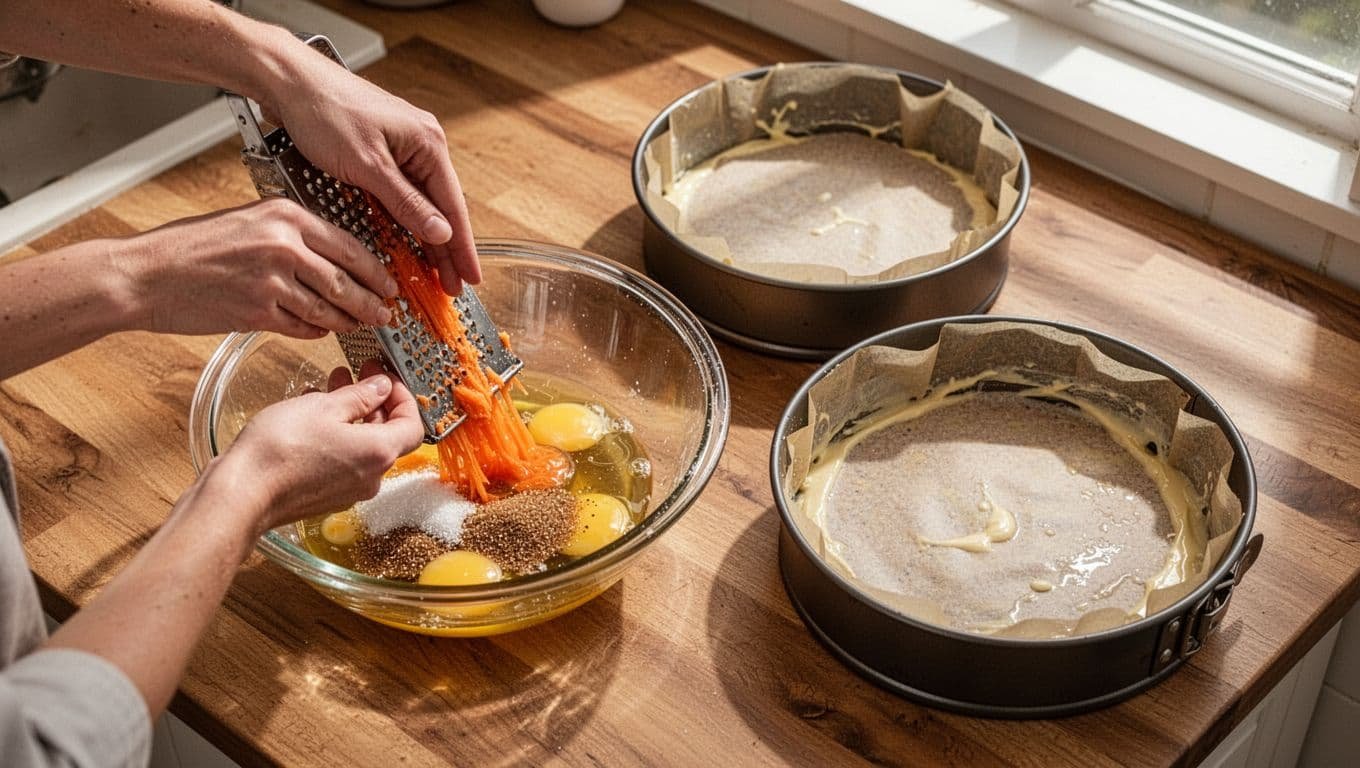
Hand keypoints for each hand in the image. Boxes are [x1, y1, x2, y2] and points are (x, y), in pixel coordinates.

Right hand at [127, 198, 397, 337]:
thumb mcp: (247, 221)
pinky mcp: (258, 312)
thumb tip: (331, 254)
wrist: (146, 274)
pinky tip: (321, 330)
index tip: (390, 282)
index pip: (350, 245)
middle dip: (372, 301)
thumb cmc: (190, 247)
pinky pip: (303, 326)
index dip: (376, 270)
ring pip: (329, 308)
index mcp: (286, 216)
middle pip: (347, 281)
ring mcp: (272, 280)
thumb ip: (290, 233)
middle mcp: (284, 245)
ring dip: (349, 321)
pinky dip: (316, 331)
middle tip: (387, 313)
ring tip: (360, 326)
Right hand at [221, 365, 423, 535]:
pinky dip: (335, 435)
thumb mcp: (323, 406)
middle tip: (357, 374)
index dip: (403, 397)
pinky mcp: (327, 496)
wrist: (242, 493)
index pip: (412, 425)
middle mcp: (371, 477)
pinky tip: (311, 413)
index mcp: (379, 453)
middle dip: (373, 401)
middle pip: (387, 434)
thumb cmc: (280, 449)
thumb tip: (381, 387)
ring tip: (329, 387)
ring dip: (351, 414)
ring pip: (362, 445)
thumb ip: (359, 395)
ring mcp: (349, 490)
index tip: (385, 377)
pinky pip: (342, 460)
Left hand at [263, 43, 479, 295]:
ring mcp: (402, 147)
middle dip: (447, 249)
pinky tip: (408, 242)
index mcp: (427, 143)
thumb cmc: (326, 111)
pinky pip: (401, 193)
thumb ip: (406, 202)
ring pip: (421, 203)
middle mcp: (421, 144)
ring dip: (426, 238)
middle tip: (453, 286)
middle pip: (440, 207)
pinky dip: (406, 220)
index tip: (470, 276)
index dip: (461, 246)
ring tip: (435, 272)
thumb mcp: (367, 164)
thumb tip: (440, 232)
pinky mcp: (381, 152)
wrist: (289, 82)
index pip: (452, 205)